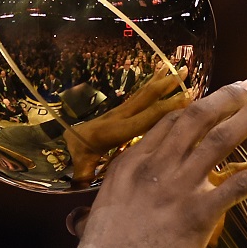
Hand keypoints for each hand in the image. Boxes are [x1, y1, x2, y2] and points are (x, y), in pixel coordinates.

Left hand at [64, 63, 190, 182]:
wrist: (59, 140)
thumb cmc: (73, 156)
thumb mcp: (79, 166)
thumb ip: (84, 173)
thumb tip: (84, 181)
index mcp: (114, 131)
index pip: (144, 118)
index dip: (166, 109)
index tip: (186, 99)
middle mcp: (119, 116)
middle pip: (146, 98)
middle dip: (168, 86)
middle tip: (187, 71)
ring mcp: (119, 111)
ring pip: (144, 93)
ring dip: (163, 80)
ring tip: (181, 66)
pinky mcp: (119, 111)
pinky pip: (139, 95)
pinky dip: (153, 83)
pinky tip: (163, 73)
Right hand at [64, 79, 246, 247]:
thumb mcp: (93, 223)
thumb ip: (92, 214)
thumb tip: (77, 222)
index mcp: (129, 165)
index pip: (168, 124)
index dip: (195, 107)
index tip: (214, 99)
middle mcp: (155, 166)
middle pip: (197, 118)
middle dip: (229, 97)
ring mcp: (180, 186)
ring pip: (223, 138)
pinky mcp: (202, 211)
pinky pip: (243, 182)